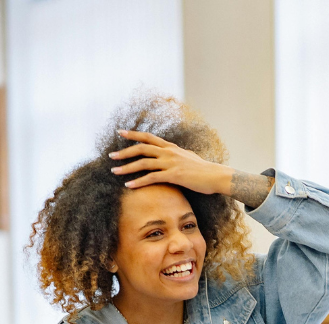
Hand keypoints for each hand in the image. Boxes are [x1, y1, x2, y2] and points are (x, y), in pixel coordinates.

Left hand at [109, 131, 231, 194]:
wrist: (216, 176)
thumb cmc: (205, 171)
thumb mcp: (190, 158)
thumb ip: (179, 155)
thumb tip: (174, 155)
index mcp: (171, 147)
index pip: (148, 137)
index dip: (133, 134)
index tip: (120, 132)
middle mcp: (168, 152)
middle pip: (141, 148)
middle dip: (124, 152)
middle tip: (111, 156)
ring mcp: (170, 163)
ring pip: (143, 163)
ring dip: (126, 167)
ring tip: (114, 172)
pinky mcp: (173, 175)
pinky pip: (151, 178)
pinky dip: (138, 182)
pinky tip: (129, 186)